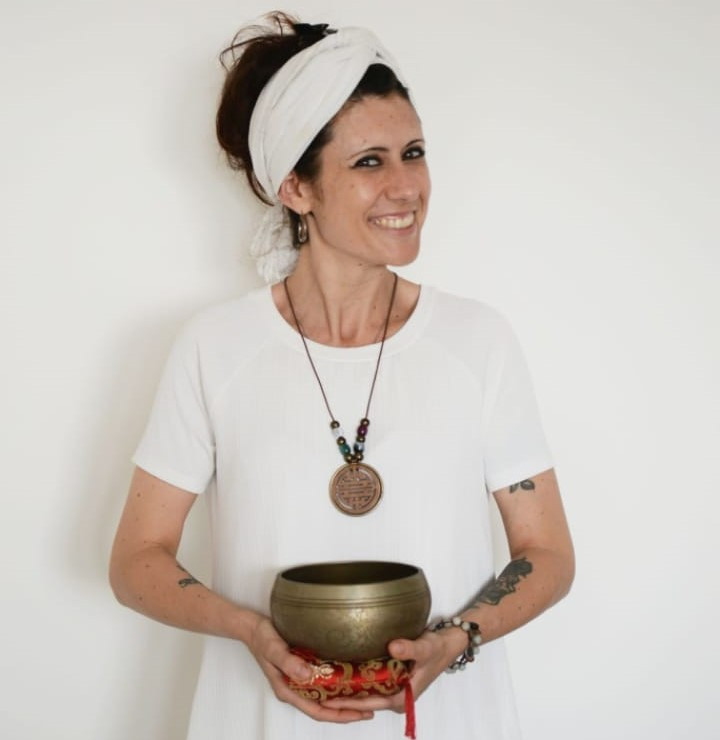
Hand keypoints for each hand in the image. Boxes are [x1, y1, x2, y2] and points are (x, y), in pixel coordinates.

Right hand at [246, 614, 374, 722]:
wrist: (252, 627)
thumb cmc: (261, 638)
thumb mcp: (273, 649)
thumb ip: (288, 662)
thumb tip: (307, 675)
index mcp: (288, 691)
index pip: (318, 711)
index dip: (340, 715)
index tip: (361, 714)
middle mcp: (295, 689)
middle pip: (324, 708)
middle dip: (347, 710)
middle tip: (371, 707)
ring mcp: (298, 680)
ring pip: (324, 697)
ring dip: (343, 699)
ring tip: (365, 695)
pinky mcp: (301, 669)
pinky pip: (322, 683)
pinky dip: (336, 684)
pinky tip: (348, 677)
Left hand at [320, 627, 467, 713]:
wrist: (448, 644)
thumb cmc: (438, 649)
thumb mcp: (425, 647)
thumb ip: (409, 648)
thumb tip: (393, 647)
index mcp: (400, 698)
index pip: (366, 703)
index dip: (345, 700)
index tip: (324, 695)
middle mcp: (394, 697)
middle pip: (361, 700)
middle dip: (340, 695)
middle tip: (315, 684)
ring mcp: (392, 689)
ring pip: (363, 692)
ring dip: (346, 687)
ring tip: (321, 677)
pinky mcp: (390, 679)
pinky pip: (368, 683)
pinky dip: (355, 678)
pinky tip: (340, 668)